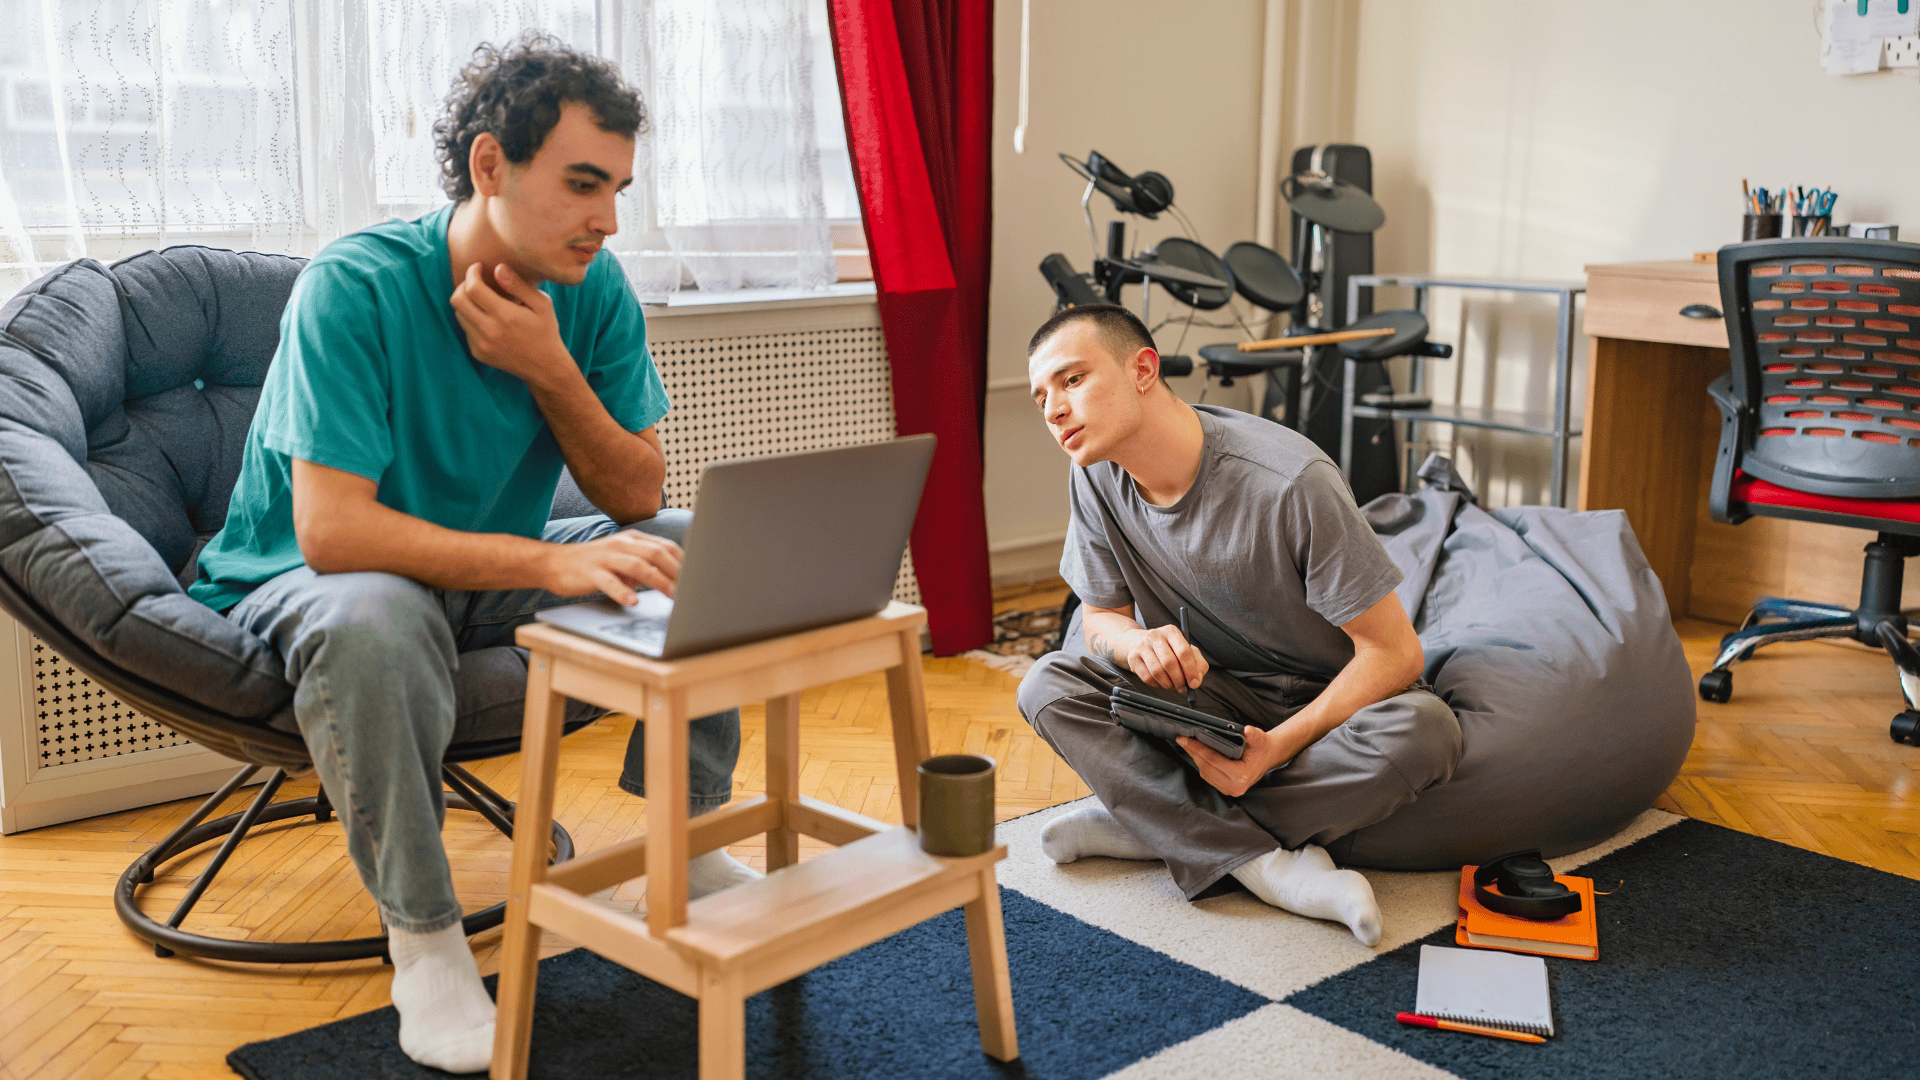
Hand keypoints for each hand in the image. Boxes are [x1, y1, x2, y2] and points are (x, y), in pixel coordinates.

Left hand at [449, 262, 569, 386]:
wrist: (545, 368)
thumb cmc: (546, 332)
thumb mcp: (542, 305)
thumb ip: (518, 285)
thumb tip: (498, 268)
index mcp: (505, 316)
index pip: (473, 288)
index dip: (472, 273)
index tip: (478, 268)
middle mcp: (489, 331)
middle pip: (457, 300)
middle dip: (463, 285)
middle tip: (476, 282)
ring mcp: (481, 344)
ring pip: (458, 314)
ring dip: (466, 302)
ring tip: (482, 300)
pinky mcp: (478, 353)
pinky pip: (465, 329)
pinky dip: (472, 319)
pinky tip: (488, 319)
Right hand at [542, 531, 682, 604]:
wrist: (555, 563)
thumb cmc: (594, 564)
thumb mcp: (624, 561)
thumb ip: (646, 566)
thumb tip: (674, 579)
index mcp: (633, 540)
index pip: (666, 547)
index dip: (684, 563)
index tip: (698, 578)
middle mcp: (621, 544)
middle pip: (655, 553)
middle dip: (676, 571)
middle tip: (691, 589)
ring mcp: (605, 557)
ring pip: (636, 565)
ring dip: (657, 580)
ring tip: (671, 594)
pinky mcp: (590, 571)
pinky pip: (608, 581)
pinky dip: (622, 591)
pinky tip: (632, 601)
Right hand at [1118, 624, 1208, 690]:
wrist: (1136, 642)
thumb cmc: (1166, 648)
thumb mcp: (1184, 650)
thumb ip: (1197, 663)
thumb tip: (1196, 680)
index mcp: (1171, 632)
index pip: (1184, 652)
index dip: (1191, 670)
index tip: (1194, 683)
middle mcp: (1156, 636)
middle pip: (1170, 663)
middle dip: (1179, 679)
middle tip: (1183, 687)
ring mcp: (1142, 646)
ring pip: (1157, 671)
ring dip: (1167, 684)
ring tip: (1171, 685)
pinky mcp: (1133, 657)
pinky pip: (1146, 677)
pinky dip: (1156, 684)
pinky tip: (1159, 681)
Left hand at [1178, 723, 1301, 797]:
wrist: (1268, 757)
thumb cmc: (1262, 747)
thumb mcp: (1260, 738)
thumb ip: (1254, 735)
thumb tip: (1247, 731)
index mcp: (1241, 776)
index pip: (1213, 760)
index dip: (1198, 748)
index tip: (1185, 739)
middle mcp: (1234, 787)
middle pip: (1206, 767)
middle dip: (1193, 752)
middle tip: (1182, 739)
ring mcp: (1230, 790)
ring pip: (1205, 773)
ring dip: (1196, 758)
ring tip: (1187, 745)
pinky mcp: (1226, 788)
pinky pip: (1209, 776)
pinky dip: (1202, 764)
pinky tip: (1197, 753)